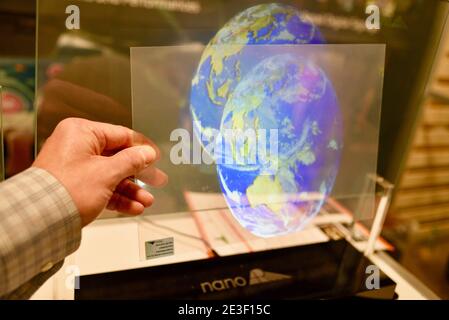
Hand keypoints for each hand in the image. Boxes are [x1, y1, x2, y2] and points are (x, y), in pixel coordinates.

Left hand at [33, 118, 167, 225]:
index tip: (156, 157)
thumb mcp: (107, 172)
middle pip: (117, 157)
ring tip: (146, 201)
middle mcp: (77, 147)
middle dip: (139, 174)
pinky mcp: (74, 186)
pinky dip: (117, 197)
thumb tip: (147, 153)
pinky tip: (133, 207)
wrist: (40, 219)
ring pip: (110, 175)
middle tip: (157, 180)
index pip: (121, 135)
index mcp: (82, 133)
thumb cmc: (66, 190)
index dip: (142, 147)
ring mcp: (75, 167)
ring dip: (130, 190)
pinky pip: (101, 188)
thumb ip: (132, 161)